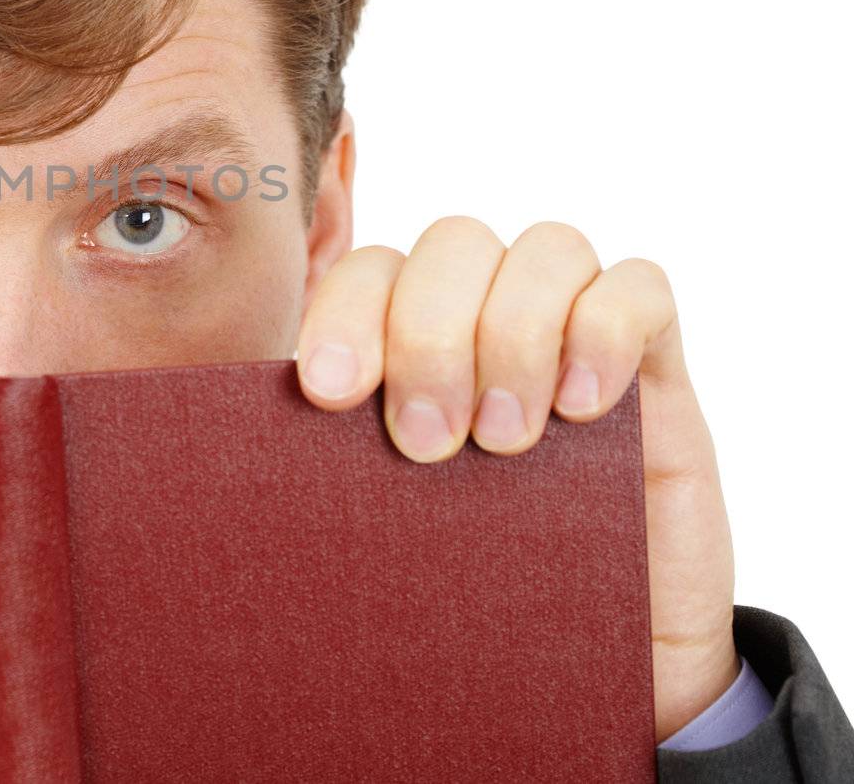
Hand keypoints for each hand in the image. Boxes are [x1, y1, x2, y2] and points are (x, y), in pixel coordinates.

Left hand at [295, 216, 740, 741]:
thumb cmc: (476, 587)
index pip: (370, 272)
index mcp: (409, 343)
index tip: (330, 396)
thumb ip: (342, 472)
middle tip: (426, 444)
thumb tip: (245, 467)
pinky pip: (641, 287)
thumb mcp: (394, 524)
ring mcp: (575, 330)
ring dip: (515, 334)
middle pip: (453, 243)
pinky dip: (605, 333)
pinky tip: (584, 410)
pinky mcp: (658, 363)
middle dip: (430, 334)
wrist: (600, 660)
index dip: (346, 316)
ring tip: (505, 442)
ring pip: (546, 248)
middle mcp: (488, 318)